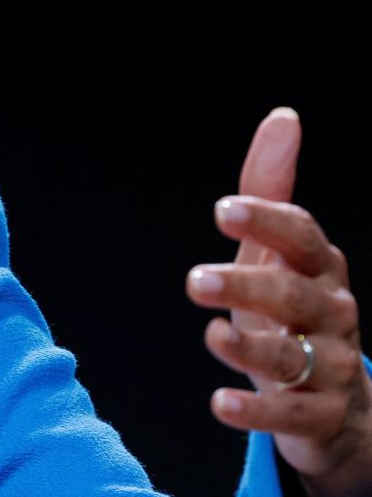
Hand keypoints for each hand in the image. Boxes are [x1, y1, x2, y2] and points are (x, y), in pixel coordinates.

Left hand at [186, 107, 371, 495]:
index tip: (223, 209)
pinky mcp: (319, 417)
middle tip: (196, 280)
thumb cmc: (293, 313)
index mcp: (319, 270)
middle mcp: (332, 316)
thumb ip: (270, 191)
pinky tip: (219, 402)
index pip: (303, 238)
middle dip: (250, 288)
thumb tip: (282, 117)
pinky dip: (255, 411)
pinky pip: (291, 416)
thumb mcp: (276, 253)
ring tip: (212, 335)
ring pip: (294, 358)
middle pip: (295, 299)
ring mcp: (331, 369)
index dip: (268, 222)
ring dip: (250, 349)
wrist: (338, 403)